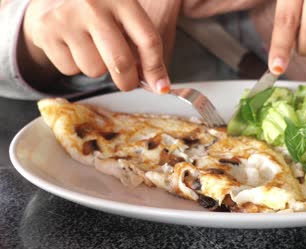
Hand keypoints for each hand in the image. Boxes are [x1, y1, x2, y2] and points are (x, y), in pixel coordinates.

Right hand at [23, 0, 170, 92]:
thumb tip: (156, 83)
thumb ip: (138, 41)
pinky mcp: (46, 32)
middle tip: (128, 82)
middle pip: (120, 63)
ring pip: (94, 70)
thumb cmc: (97, 6)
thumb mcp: (121, 10)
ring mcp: (67, 18)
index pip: (148, 40)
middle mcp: (93, 5)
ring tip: (91, 47)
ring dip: (97, 68)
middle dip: (128, 81)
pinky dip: (74, 65)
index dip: (156, 69)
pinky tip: (71, 45)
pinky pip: (70, 69)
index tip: (161, 87)